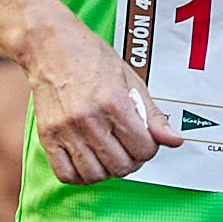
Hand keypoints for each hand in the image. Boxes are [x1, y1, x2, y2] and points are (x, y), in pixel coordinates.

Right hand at [26, 10, 176, 183]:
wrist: (50, 46)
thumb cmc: (91, 58)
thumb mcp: (131, 80)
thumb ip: (153, 115)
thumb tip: (175, 140)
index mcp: (114, 103)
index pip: (144, 149)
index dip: (149, 148)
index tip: (144, 140)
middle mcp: (89, 119)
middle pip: (121, 166)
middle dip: (131, 161)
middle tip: (127, 147)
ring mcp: (66, 130)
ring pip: (95, 175)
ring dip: (107, 170)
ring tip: (108, 154)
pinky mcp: (47, 136)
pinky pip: (65, 174)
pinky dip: (80, 175)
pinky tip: (87, 161)